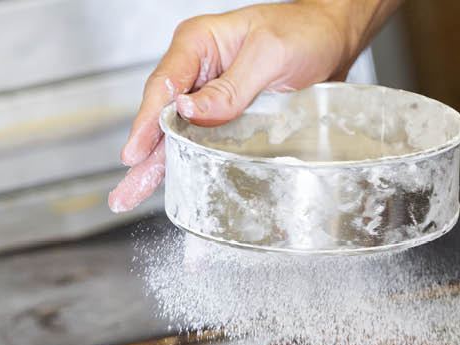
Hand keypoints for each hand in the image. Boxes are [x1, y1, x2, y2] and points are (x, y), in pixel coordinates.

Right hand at [109, 0, 400, 212]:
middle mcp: (200, 70)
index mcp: (199, 44)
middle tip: (123, 194)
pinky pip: (205, 142)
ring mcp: (213, 95)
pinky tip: (178, 187)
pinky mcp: (231, 117)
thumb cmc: (305, 33)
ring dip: (158, 167)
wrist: (336, 39)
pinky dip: (190, 165)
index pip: (164, 86)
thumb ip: (231, 86)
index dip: (146, 125)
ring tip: (132, 197)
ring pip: (178, 135)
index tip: (134, 155)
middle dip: (142, 157)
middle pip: (162, 117)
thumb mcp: (269, 55)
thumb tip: (189, 110)